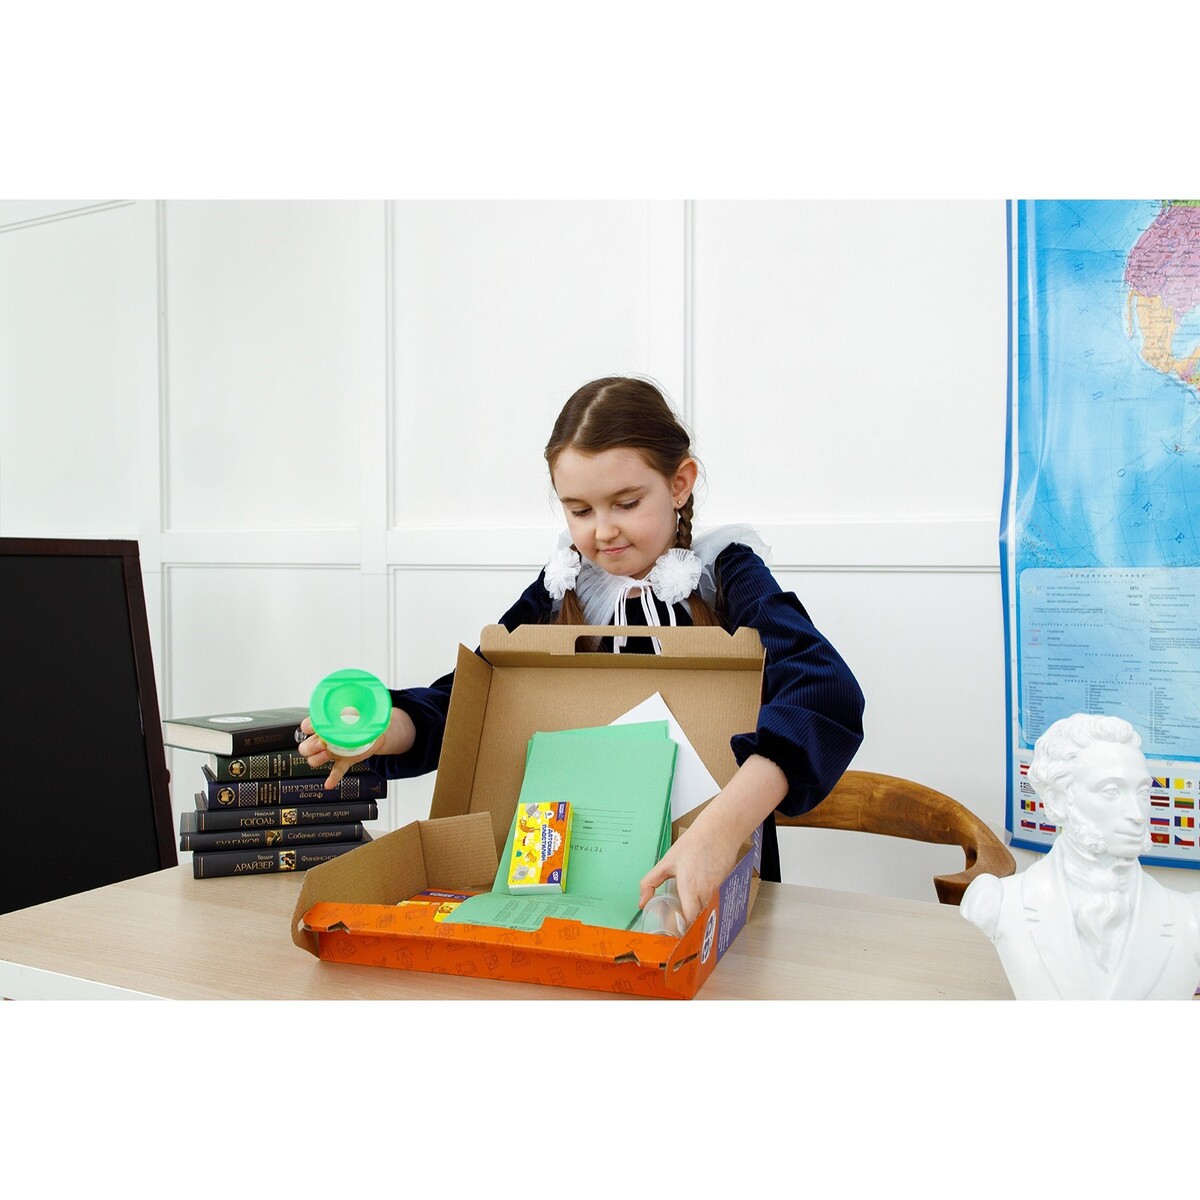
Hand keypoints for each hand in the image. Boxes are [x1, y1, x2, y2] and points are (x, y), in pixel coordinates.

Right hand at [296, 716, 384, 788]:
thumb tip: (354, 707)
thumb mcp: (355, 711)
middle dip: (310, 747)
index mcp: (324, 726)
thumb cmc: (360, 721)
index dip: (307, 727)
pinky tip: (329, 783)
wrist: (374, 733)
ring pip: (315, 760)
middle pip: (305, 748)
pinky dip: (332, 778)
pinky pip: (335, 771)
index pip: (306, 726)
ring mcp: (333, 752)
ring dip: (318, 759)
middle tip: (322, 743)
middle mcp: (324, 740)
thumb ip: (351, 709)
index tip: (312, 727)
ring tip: (328, 754)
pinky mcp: (344, 761)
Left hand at [638, 754, 789, 927]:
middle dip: (691, 928)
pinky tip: (701, 906)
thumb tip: (641, 903)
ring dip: (701, 918)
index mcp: (690, 888)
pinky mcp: (726, 887)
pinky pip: (717, 903)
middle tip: (680, 932)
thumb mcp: (666, 862)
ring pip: (709, 913)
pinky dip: (709, 908)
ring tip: (689, 921)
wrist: (719, 831)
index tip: (674, 934)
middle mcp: (706, 893)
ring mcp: (718, 891)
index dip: (682, 930)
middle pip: (700, 921)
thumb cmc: (692, 844)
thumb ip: (650, 882)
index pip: (689, 921)